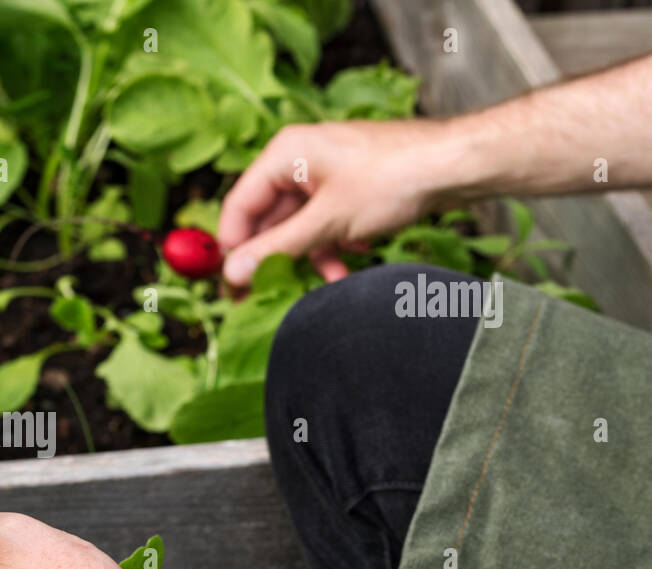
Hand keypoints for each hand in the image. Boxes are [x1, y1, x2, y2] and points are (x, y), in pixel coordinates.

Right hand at [218, 119, 450, 285]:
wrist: (456, 164)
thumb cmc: (394, 176)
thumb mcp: (327, 221)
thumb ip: (277, 248)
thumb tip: (234, 272)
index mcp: (285, 154)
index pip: (239, 206)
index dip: (232, 248)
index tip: (231, 285)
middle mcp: (299, 159)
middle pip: (268, 218)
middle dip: (275, 257)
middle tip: (263, 295)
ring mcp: (325, 172)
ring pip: (298, 225)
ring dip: (309, 256)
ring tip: (325, 280)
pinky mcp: (347, 187)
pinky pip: (324, 223)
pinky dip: (331, 245)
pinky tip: (349, 262)